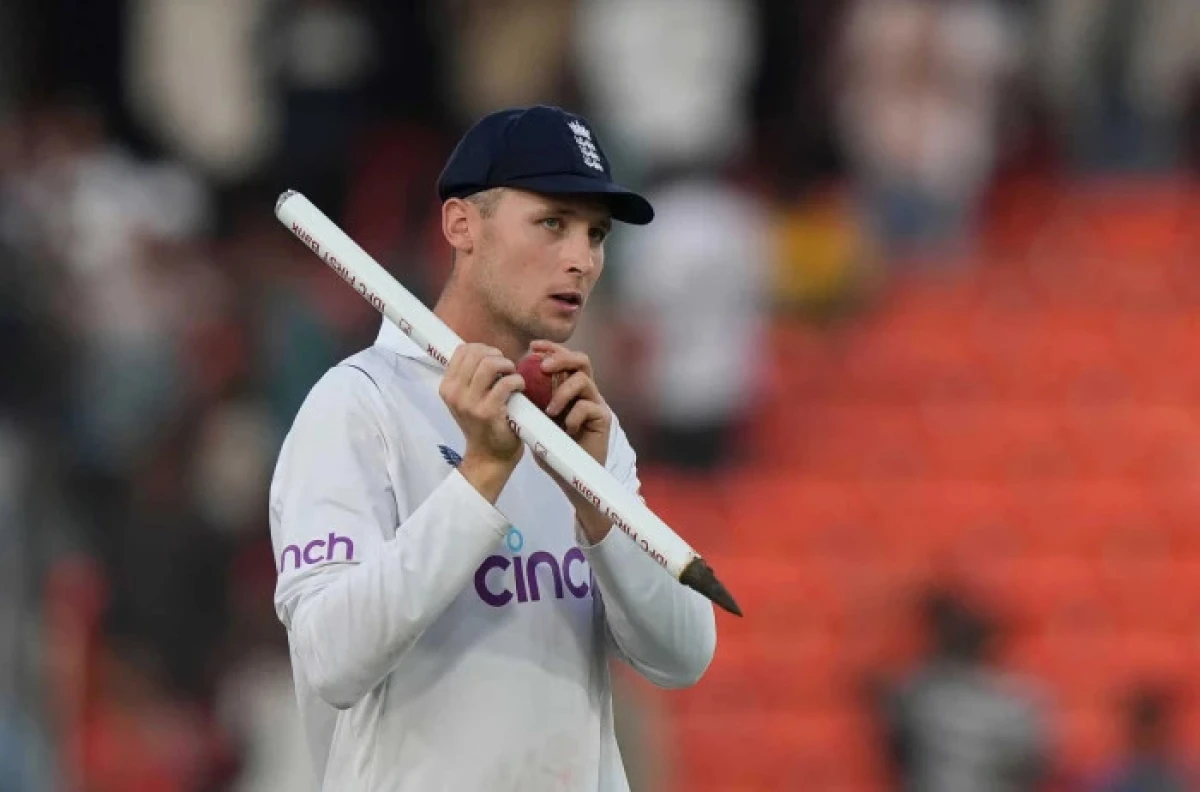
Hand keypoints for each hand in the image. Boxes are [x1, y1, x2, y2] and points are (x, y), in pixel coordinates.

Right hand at [439, 344, 525, 500]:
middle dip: (497, 355)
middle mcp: (454, 394)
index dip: (483, 348)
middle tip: (507, 368)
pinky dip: (517, 381)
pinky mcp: (488, 412)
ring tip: (513, 376)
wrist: (488, 456)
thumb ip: (469, 377)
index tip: (494, 360)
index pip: (462, 351)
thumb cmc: (481, 425)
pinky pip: (506, 383)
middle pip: (476, 353)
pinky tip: (520, 388)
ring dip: (508, 365)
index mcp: (447, 387)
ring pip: (490, 364)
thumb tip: (484, 350)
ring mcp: (470, 403)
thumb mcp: (466, 399)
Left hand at [530, 340, 610, 466]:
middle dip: (560, 358)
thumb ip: (527, 401)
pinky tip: (566, 430)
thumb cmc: (550, 447)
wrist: (569, 475)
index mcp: (568, 387)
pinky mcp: (603, 419)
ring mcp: (595, 403)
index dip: (551, 348)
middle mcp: (584, 391)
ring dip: (562, 392)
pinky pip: (588, 406)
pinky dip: (573, 415)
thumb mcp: (533, 419)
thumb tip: (506, 380)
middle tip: (542, 367)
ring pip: (582, 380)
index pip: (564, 358)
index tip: (533, 346)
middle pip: (580, 359)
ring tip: (549, 412)